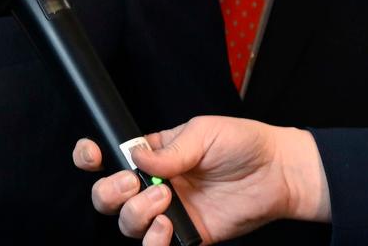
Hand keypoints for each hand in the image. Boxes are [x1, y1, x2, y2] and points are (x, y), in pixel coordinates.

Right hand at [73, 116, 329, 243]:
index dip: (90, 157)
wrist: (278, 174)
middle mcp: (152, 184)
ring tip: (165, 200)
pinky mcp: (187, 235)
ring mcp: (167, 212)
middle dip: (110, 191)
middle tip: (133, 183)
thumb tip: (136, 158)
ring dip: (136, 214)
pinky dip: (153, 242)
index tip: (91, 155)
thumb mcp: (203, 133)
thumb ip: (169, 150)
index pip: (107, 157)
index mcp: (151, 155)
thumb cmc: (242, 144)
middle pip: (107, 196)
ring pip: (126, 223)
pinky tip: (168, 228)